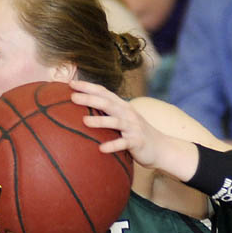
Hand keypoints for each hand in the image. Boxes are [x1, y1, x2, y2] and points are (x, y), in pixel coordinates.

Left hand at [70, 79, 184, 169]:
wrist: (161, 148)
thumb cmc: (135, 134)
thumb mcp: (122, 120)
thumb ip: (107, 114)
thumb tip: (81, 112)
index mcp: (121, 106)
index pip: (103, 92)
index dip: (88, 87)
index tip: (70, 83)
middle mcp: (127, 113)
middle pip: (107, 103)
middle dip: (90, 99)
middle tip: (72, 97)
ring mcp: (133, 127)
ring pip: (115, 122)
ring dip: (100, 121)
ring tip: (84, 121)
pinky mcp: (137, 142)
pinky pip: (123, 144)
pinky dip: (112, 146)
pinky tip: (101, 149)